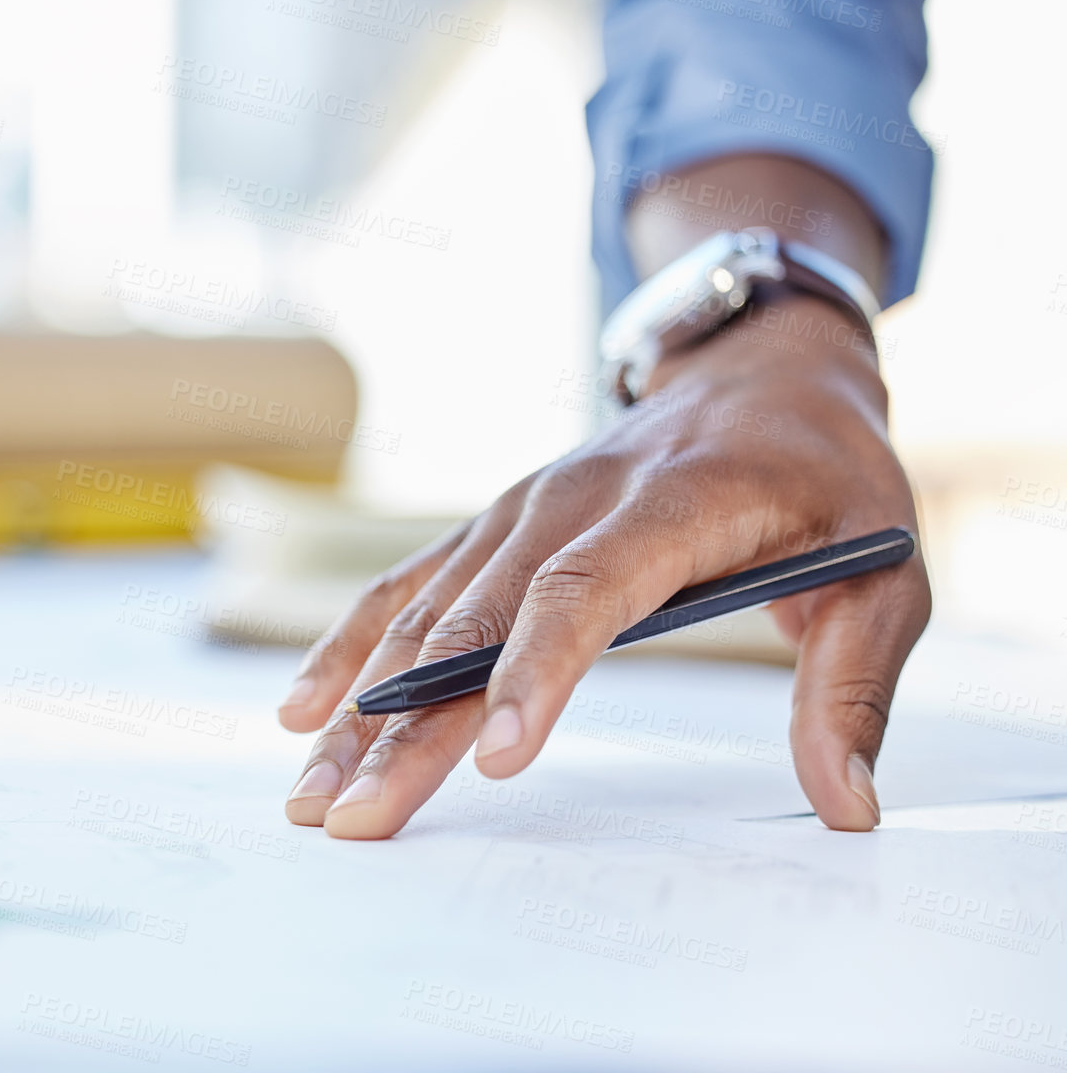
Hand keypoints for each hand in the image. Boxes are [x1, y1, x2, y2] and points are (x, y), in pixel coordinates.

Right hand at [277, 294, 929, 837]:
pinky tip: (303, 708)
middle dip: (406, 724)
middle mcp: (576, 495)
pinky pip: (406, 585)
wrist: (759, 372)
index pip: (590, 586)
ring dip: (360, 703)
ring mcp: (521, 505)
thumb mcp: (884, 571)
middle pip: (475, 617)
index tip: (493, 759)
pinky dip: (350, 646)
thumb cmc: (826, 478)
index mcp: (678, 499)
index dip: (536, 670)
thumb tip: (846, 805)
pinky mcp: (493, 524)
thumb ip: (855, 687)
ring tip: (310, 790)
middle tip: (355, 815)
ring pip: (423, 610)